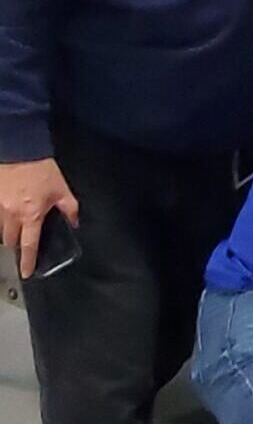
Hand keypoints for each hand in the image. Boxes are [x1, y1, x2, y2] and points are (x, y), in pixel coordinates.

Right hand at [0, 159, 78, 278]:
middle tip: (23, 248)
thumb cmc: (40, 169)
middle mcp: (11, 214)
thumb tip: (74, 223)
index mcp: (31, 215)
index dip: (27, 261)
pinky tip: (9, 215)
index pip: (29, 245)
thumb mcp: (61, 189)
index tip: (26, 273)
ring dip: (8, 233)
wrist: (19, 149)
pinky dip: (2, 219)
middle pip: (10, 240)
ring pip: (0, 229)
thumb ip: (69, 209)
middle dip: (16, 246)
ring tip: (17, 232)